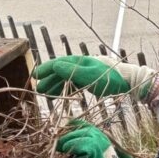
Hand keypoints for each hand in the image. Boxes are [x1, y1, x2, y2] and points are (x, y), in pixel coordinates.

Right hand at [35, 55, 156, 99]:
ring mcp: (81, 74)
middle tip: (37, 90)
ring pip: (63, 80)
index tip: (34, 76)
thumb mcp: (89, 75)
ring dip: (53, 86)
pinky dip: (63, 90)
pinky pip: (71, 85)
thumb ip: (72, 71)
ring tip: (45, 95)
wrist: (124, 81)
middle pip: (58, 72)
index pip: (56, 64)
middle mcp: (77, 66)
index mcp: (76, 61)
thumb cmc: (108, 77)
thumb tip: (55, 66)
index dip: (44, 70)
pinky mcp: (86, 82)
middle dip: (47, 80)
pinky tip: (57, 97)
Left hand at [57, 123, 131, 157]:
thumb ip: (84, 149)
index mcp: (104, 141)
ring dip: (67, 140)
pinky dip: (70, 146)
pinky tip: (65, 151)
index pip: (88, 126)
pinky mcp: (95, 150)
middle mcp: (104, 140)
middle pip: (83, 129)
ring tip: (60, 148)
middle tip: (57, 142)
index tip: (64, 127)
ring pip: (79, 135)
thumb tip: (68, 142)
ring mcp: (101, 144)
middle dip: (68, 134)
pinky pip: (78, 143)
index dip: (75, 124)